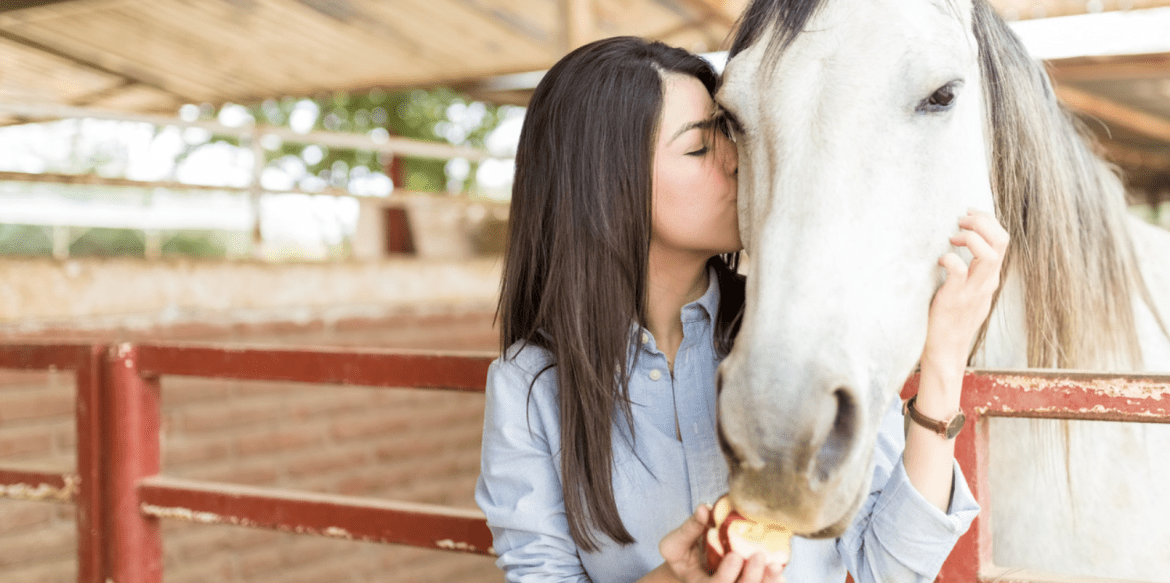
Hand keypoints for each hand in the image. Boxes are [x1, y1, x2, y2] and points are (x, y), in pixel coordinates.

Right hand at [657, 505, 785, 582]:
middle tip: (759, 556)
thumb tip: (704, 508)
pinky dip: (772, 582)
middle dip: (751, 577)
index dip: (726, 575)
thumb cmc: (681, 556)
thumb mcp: (676, 543)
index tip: (735, 556)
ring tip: (776, 565)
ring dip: (766, 581)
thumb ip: (690, 529)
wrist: (689, 568)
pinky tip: (779, 572)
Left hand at [921, 209, 1009, 379]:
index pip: (1003, 240)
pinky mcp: (954, 300)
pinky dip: (950, 259)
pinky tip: (939, 261)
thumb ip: (973, 272)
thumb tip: (963, 246)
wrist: (946, 350)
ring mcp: (972, 292)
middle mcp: (986, 283)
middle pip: (1002, 241)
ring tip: (953, 237)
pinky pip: (959, 272)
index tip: (968, 214)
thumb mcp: (971, 292)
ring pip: (989, 256)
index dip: (988, 221)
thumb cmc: (952, 319)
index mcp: (990, 278)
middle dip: (983, 222)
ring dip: (971, 238)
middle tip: (961, 220)